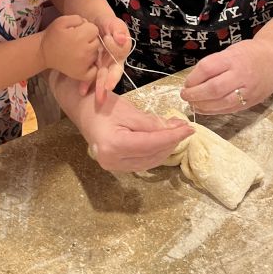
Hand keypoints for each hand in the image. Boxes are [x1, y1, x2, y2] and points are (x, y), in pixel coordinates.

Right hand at [40, 15, 99, 81]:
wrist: (43, 52)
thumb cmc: (53, 35)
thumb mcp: (63, 20)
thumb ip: (78, 18)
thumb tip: (87, 24)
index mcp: (80, 37)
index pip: (94, 29)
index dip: (87, 29)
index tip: (79, 32)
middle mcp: (84, 51)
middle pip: (97, 42)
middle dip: (89, 40)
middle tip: (78, 41)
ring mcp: (84, 64)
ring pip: (96, 54)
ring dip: (90, 51)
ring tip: (78, 51)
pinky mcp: (82, 74)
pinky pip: (95, 70)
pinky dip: (92, 67)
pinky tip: (84, 62)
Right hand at [51, 73, 193, 171]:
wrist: (83, 110)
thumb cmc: (102, 106)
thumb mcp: (128, 111)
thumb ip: (151, 123)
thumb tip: (176, 129)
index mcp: (114, 145)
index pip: (151, 144)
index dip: (173, 137)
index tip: (189, 129)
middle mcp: (113, 161)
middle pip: (152, 155)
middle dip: (171, 142)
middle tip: (185, 127)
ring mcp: (114, 167)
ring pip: (150, 161)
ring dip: (166, 148)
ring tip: (176, 133)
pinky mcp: (117, 166)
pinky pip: (143, 162)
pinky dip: (156, 152)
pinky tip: (163, 141)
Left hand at [80, 15, 131, 101]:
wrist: (93, 24)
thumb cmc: (105, 23)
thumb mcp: (112, 22)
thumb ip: (117, 29)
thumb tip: (121, 39)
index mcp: (122, 49)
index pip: (120, 51)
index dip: (114, 48)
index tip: (106, 39)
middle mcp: (114, 60)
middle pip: (113, 72)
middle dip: (109, 81)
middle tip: (105, 90)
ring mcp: (104, 65)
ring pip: (102, 77)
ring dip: (98, 87)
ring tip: (94, 95)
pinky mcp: (93, 67)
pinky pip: (91, 76)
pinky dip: (86, 83)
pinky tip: (82, 90)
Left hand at [180, 39, 272, 113]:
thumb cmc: (250, 53)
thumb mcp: (231, 51)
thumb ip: (214, 64)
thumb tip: (193, 80)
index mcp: (233, 58)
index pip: (207, 69)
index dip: (193, 78)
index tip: (186, 83)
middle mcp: (241, 75)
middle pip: (213, 89)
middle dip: (195, 95)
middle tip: (185, 96)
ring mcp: (247, 91)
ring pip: (221, 103)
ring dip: (202, 106)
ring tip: (193, 104)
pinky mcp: (251, 102)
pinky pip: (229, 110)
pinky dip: (214, 111)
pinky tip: (204, 109)